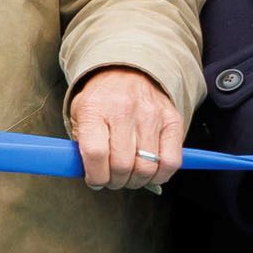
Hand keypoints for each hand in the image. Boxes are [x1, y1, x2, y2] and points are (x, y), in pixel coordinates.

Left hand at [68, 66, 186, 190]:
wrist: (127, 71)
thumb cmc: (101, 100)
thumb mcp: (79, 115)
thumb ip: (80, 146)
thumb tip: (89, 176)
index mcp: (95, 109)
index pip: (96, 153)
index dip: (95, 176)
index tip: (95, 181)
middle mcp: (124, 110)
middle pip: (122, 165)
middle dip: (115, 181)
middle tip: (112, 179)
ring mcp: (151, 115)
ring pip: (146, 167)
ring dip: (136, 181)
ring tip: (129, 176)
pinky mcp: (172, 121)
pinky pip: (171, 161)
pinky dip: (160, 175)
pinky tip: (150, 172)